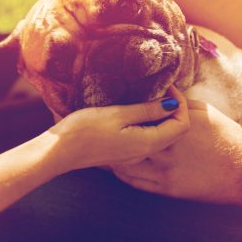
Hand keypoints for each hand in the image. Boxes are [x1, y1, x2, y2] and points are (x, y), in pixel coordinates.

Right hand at [47, 91, 188, 172]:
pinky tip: (136, 108)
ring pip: (160, 134)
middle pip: (174, 131)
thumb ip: (147, 110)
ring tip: (149, 94)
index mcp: (147, 143)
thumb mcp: (118, 114)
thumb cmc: (85, 130)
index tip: (167, 86)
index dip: (180, 104)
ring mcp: (134, 154)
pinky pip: (146, 136)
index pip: (181, 126)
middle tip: (161, 87)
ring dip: (160, 114)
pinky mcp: (124, 151)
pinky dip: (149, 121)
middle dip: (173, 108)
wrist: (60, 150)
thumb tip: (172, 104)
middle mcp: (144, 152)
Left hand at [111, 98, 241, 204]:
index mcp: (174, 128)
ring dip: (113, 156)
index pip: (140, 117)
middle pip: (129, 141)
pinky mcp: (168, 190)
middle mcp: (167, 150)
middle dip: (114, 135)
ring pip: (126, 164)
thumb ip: (181, 103)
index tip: (115, 108)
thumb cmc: (227, 137)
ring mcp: (165, 172)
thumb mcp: (204, 111)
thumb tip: (166, 91)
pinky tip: (116, 166)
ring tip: (103, 147)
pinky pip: (136, 182)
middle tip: (98, 128)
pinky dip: (122, 173)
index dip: (126, 113)